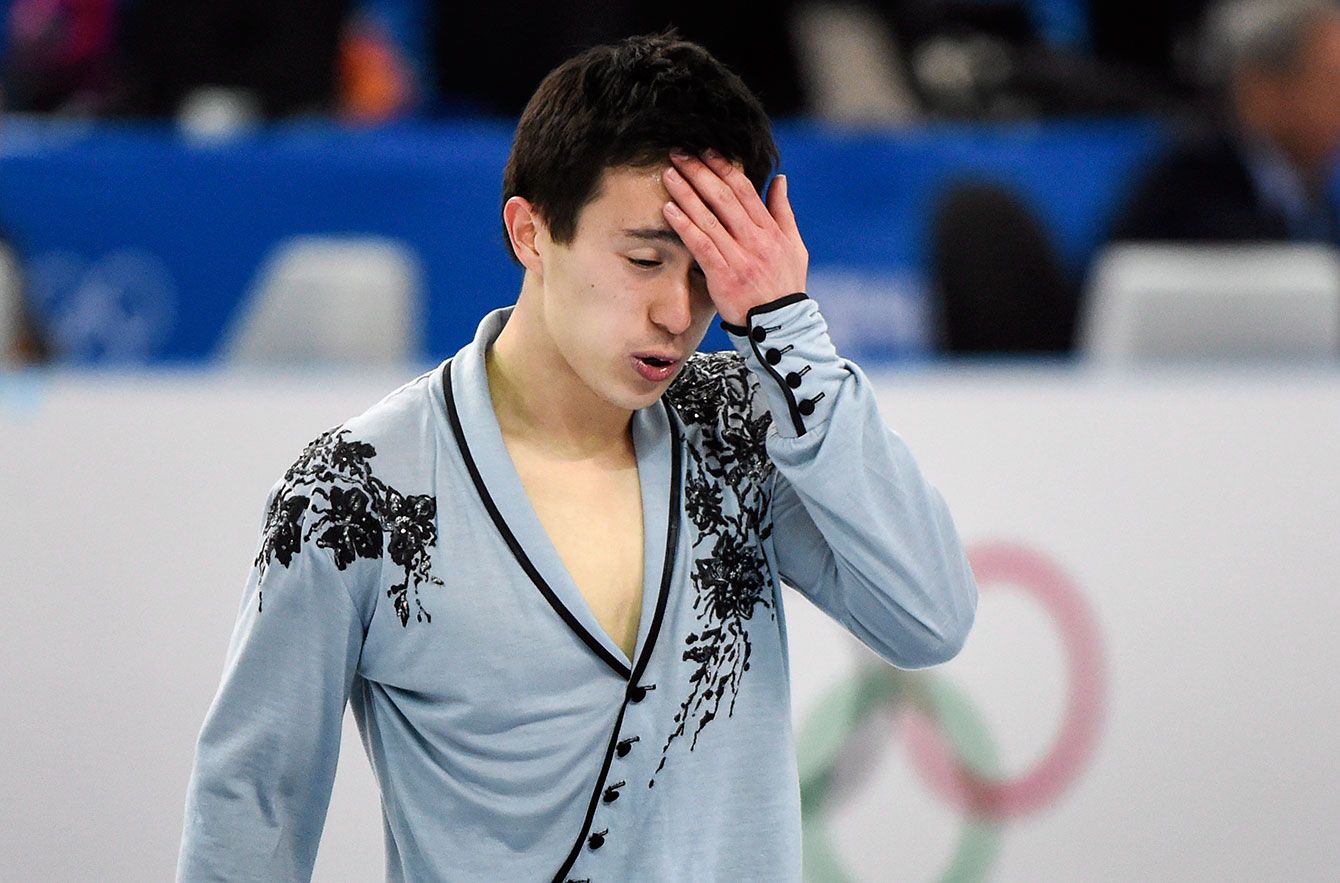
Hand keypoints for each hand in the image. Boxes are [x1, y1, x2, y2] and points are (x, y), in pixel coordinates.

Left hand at [661, 151, 807, 325]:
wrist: (781, 325)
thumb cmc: (786, 285)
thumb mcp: (794, 246)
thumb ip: (784, 212)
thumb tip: (780, 179)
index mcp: (770, 230)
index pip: (744, 190)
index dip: (723, 168)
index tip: (705, 152)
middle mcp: (755, 239)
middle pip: (723, 197)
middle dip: (699, 172)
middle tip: (679, 154)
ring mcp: (739, 257)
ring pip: (709, 218)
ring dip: (686, 193)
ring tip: (669, 174)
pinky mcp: (724, 276)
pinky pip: (701, 245)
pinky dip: (685, 226)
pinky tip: (669, 210)